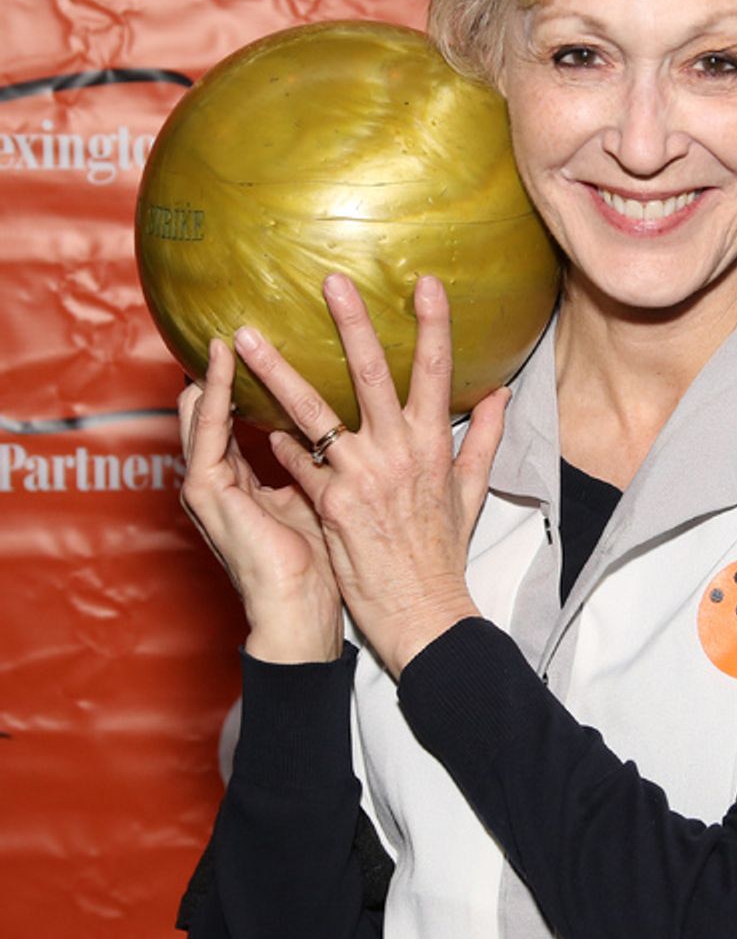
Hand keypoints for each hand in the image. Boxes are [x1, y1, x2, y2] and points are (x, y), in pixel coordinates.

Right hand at [178, 338, 343, 663]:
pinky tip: (221, 366)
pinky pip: (206, 433)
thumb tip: (329, 432)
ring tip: (230, 332)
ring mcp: (209, 486)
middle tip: (240, 325)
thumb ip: (313, 465)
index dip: (247, 384)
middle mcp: (222, 480)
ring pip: (205, 414)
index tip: (265, 345)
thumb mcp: (317, 499)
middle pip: (216, 411)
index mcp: (245, 482)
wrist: (300, 613)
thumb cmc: (317, 565)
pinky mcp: (207, 493)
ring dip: (216, 372)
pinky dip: (213, 396)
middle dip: (225, 369)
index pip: (237, 420)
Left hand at [232, 272, 508, 676]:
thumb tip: (499, 395)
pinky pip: (295, 460)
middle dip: (351, 324)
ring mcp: (360, 477)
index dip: (434, 324)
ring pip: (312, 411)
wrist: (421, 611)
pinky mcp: (329, 503)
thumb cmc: (441, 553)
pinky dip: (274, 437)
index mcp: (433, 444)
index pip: (436, 371)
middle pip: (370, 375)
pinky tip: (246, 413)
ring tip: (248, 338)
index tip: (424, 283)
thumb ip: (482, 438)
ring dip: (277, 371)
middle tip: (330, 282)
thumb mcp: (470, 492)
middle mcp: (397, 452)